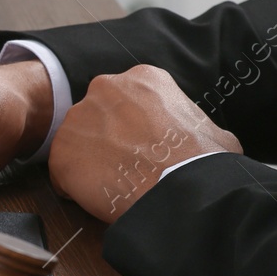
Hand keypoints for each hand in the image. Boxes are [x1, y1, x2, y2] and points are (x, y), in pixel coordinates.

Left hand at [48, 65, 241, 222]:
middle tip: (127, 165)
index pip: (127, 100)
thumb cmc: (202, 162)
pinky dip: (76, 187)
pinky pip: (63, 172)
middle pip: (98, 117)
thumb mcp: (214, 131)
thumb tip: (205, 138)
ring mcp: (78, 119)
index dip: (134, 127)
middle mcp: (104, 88)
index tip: (142, 145)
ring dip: (91, 162)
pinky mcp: (61, 153)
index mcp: (143, 79)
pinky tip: (100, 197)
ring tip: (116, 184)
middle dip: (108, 139)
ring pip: (78, 143)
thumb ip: (195, 125)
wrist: (181, 189)